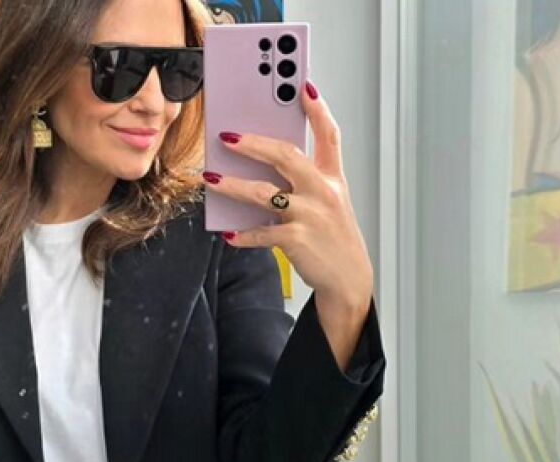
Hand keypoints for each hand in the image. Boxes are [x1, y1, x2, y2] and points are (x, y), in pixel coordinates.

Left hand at [203, 79, 373, 309]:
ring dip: (233, 186)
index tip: (303, 85)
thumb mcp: (328, 200)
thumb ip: (302, 180)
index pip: (329, 135)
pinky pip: (262, 233)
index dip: (318, 109)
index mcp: (332, 178)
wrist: (348, 278)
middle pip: (287, 156)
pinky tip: (227, 233)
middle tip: (227, 136)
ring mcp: (311, 216)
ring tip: (211, 178)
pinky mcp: (297, 240)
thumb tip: (260, 161)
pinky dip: (242, 234)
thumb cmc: (332, 235)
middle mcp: (324, 192)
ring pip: (264, 193)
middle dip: (254, 143)